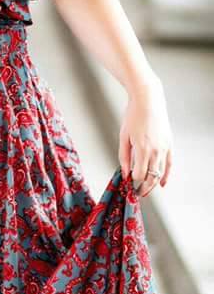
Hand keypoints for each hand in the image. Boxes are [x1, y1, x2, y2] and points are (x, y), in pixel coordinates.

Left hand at [118, 79, 173, 196]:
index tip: (127, 184)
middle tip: (137, 194)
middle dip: (144, 188)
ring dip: (153, 184)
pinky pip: (169, 164)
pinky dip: (166, 175)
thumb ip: (123, 156)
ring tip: (146, 191)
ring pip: (160, 172)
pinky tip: (162, 183)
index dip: (132, 181)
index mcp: (142, 148)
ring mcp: (164, 148)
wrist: (148, 100)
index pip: (139, 174)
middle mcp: (155, 150)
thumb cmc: (133, 115)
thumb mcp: (123, 135)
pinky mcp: (169, 144)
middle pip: (151, 177)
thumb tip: (125, 173)